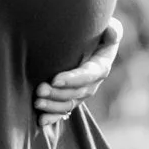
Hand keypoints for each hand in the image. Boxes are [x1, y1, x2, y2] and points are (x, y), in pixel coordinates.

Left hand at [36, 17, 120, 132]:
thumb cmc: (96, 30)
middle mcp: (93, 83)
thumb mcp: (108, 27)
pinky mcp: (71, 98)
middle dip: (58, 94)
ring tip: (36, 103)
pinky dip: (53, 117)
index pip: (88, 75)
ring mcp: (82, 93)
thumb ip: (112, 29)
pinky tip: (40, 121)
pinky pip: (64, 111)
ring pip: (69, 104)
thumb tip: (112, 31)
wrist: (87, 41)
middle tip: (40, 90)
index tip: (55, 79)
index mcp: (101, 66)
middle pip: (77, 93)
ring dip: (53, 106)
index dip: (73, 79)